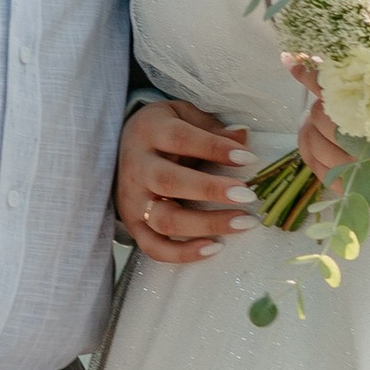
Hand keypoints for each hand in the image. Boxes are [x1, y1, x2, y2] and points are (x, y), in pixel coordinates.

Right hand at [117, 96, 250, 265]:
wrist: (122, 147)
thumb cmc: (164, 130)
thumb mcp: (185, 116)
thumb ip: (212, 128)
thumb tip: (243, 136)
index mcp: (149, 132)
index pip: (180, 139)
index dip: (214, 148)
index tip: (248, 158)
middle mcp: (137, 167)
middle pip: (169, 182)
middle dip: (210, 190)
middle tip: (247, 195)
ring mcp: (132, 200)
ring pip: (164, 220)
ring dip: (206, 225)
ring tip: (243, 223)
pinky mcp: (133, 225)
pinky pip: (155, 248)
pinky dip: (183, 254)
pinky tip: (215, 248)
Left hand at [286, 61, 369, 217]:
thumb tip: (336, 65)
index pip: (339, 99)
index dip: (316, 80)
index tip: (298, 65)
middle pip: (323, 122)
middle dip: (319, 106)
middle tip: (326, 98)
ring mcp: (361, 180)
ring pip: (315, 147)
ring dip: (311, 129)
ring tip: (319, 119)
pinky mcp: (356, 195)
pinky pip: (319, 171)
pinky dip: (312, 153)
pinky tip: (315, 141)